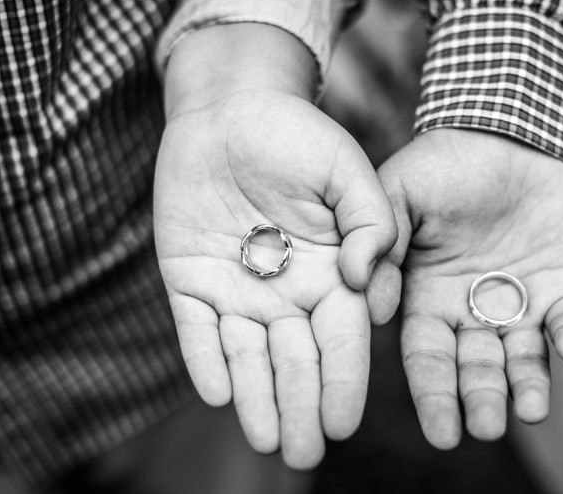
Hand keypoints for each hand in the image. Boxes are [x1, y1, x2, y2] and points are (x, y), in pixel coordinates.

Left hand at [154, 25, 396, 467]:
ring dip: (257, 397)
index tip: (343, 423)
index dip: (344, 381)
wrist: (231, 110)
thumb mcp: (348, 170)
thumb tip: (366, 283)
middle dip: (302, 406)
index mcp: (331, 271)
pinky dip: (206, 358)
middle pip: (297, 358)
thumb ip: (371, 222)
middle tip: (304, 453)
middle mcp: (287, 289)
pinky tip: (218, 393)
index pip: (343, 338)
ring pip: (249, 355)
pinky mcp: (190, 278)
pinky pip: (197, 328)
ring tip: (267, 439)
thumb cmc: (298, 134)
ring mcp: (237, 287)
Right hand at [367, 129, 562, 447]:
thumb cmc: (442, 163)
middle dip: (480, 399)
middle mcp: (474, 307)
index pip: (428, 357)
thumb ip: (380, 246)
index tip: (441, 432)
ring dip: (528, 385)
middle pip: (476, 367)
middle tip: (484, 428)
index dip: (434, 394)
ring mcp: (520, 297)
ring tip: (530, 411)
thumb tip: (368, 309)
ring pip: (524, 356)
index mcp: (430, 296)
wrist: (503, 129)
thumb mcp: (397, 195)